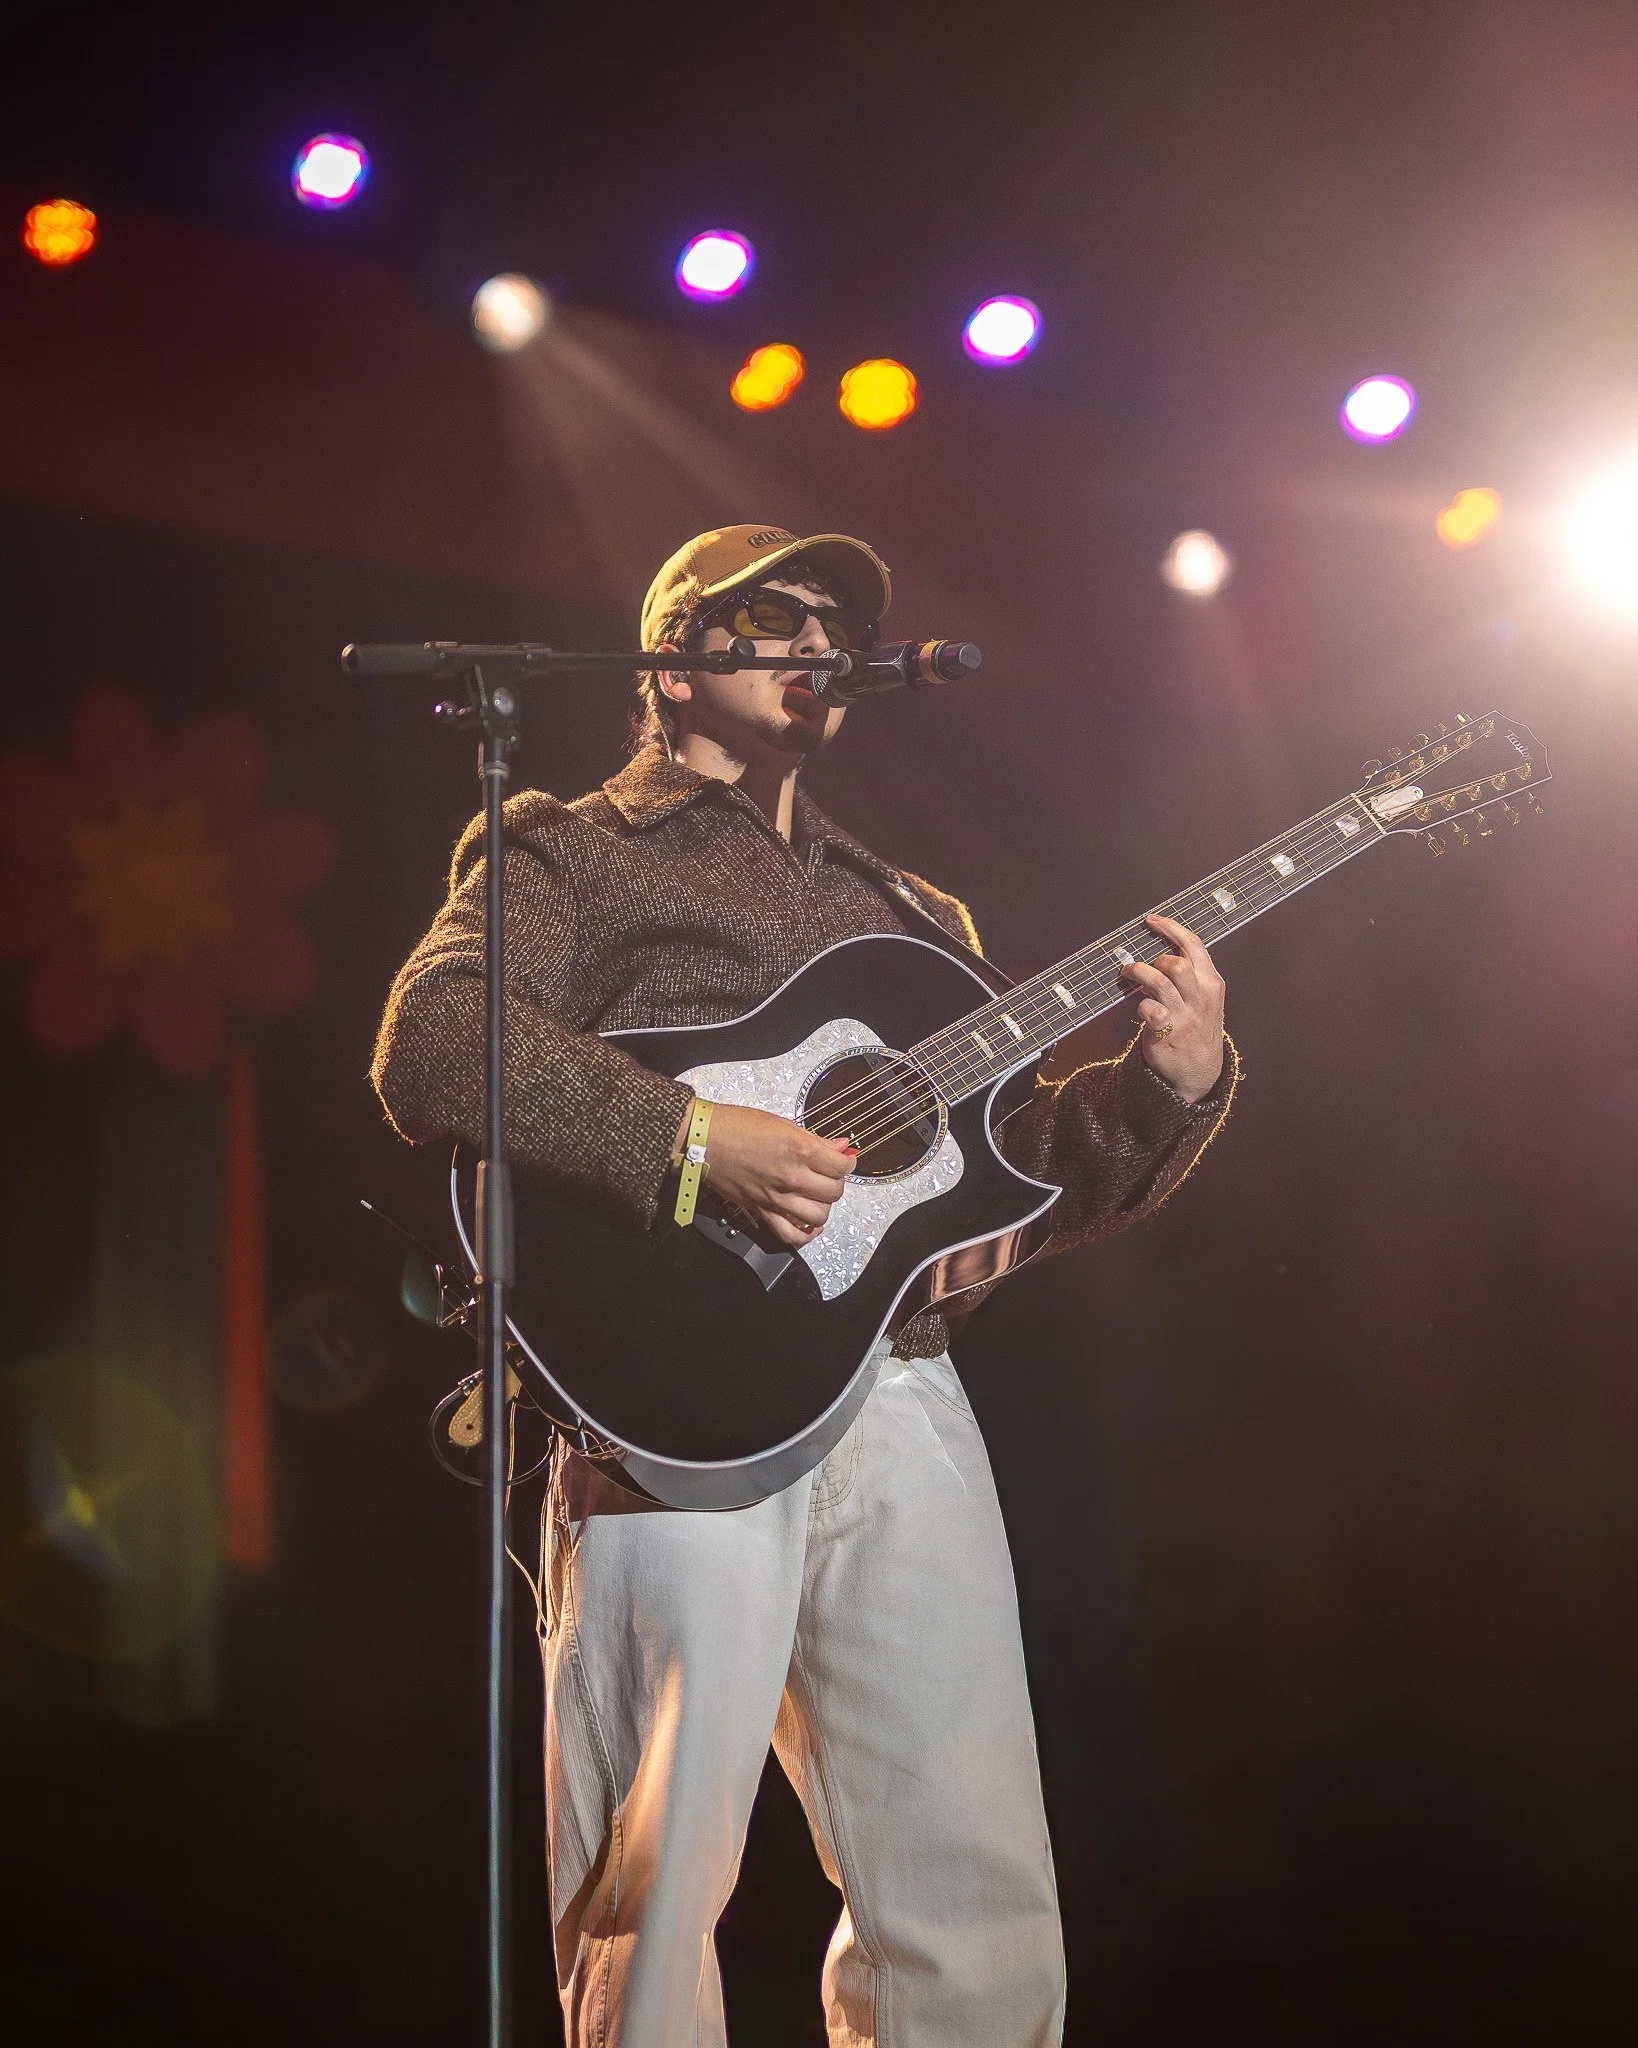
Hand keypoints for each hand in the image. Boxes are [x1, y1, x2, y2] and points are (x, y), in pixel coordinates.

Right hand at [679, 1101, 855, 1248]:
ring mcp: (777, 1198)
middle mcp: (791, 1177)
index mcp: (799, 1150)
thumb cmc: (738, 1126)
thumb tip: (839, 1147)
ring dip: (823, 1206)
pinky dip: (805, 1234)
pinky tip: (809, 1225)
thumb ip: (814, 1139)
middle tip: (828, 1174)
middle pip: (834, 1192)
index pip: (841, 1166)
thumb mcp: (782, 1123)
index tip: (843, 1159)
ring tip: (816, 1195)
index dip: (848, 1162)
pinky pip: (790, 1234)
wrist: (704, 1140)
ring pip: (819, 1216)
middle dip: (836, 1182)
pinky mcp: (762, 1211)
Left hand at [1119, 913, 1225, 1103]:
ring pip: (1158, 981)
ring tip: (1128, 973)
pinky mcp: (1167, 1031)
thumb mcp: (1204, 997)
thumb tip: (1160, 945)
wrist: (1198, 1069)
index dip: (1170, 928)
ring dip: (1138, 973)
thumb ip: (1191, 973)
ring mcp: (1184, 1015)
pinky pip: (1148, 1008)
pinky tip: (1142, 1008)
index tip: (1150, 920)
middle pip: (1176, 963)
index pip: (1193, 945)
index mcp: (1211, 983)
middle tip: (1143, 966)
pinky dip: (1140, 1004)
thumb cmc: (1196, 1025)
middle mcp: (1200, 997)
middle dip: (1155, 959)